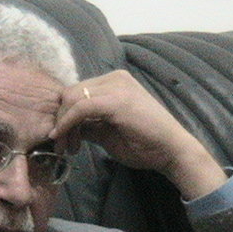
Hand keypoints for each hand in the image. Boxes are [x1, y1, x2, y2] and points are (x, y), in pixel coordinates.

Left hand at [50, 70, 227, 199]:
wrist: (171, 152)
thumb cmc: (143, 144)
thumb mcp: (106, 133)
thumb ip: (87, 125)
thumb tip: (63, 128)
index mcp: (113, 83)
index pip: (76, 93)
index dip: (64, 117)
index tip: (64, 141)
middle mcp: (114, 79)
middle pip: (70, 93)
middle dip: (61, 121)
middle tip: (63, 146)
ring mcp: (117, 86)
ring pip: (72, 98)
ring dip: (64, 125)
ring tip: (70, 148)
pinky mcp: (117, 100)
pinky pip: (81, 107)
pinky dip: (68, 124)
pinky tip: (69, 141)